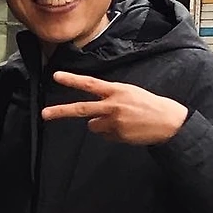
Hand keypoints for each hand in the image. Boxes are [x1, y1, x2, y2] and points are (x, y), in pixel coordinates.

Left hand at [42, 71, 187, 144]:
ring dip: (102, 125)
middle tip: (44, 114)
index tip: (57, 76)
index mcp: (116, 90)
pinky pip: (105, 136)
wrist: (168, 122)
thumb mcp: (129, 93)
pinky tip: (127, 130)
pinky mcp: (117, 135)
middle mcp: (112, 105)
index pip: (90, 84)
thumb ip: (110, 98)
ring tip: (122, 122)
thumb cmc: (149, 106)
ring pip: (93, 126)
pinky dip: (112, 134)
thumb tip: (92, 115)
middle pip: (81, 109)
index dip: (72, 80)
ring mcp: (114, 122)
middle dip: (61, 111)